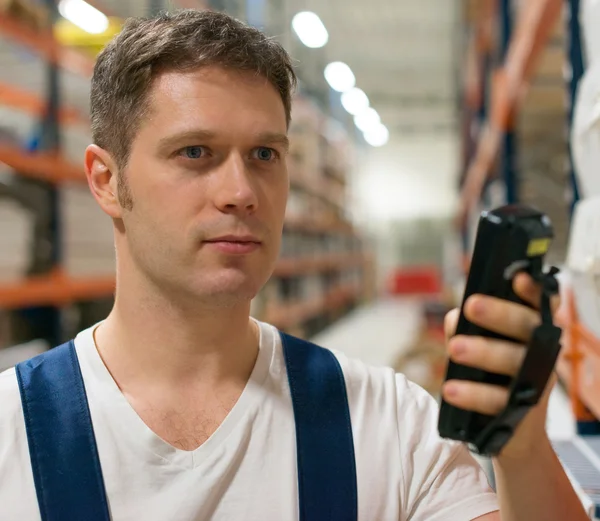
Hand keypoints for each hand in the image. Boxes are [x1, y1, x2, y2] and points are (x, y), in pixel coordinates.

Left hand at [441, 272, 560, 460]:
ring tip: (454, 349)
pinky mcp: (523, 411)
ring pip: (515, 361)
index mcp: (531, 330)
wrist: (510, 431)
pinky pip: (499, 400)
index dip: (533, 289)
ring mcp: (535, 381)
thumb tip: (455, 317)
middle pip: (527, 327)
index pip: (539, 303)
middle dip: (500, 314)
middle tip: (472, 305)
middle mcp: (540, 352)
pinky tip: (451, 390)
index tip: (518, 277)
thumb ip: (466, 328)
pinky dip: (473, 394)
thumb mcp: (479, 346)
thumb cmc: (493, 377)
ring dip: (484, 351)